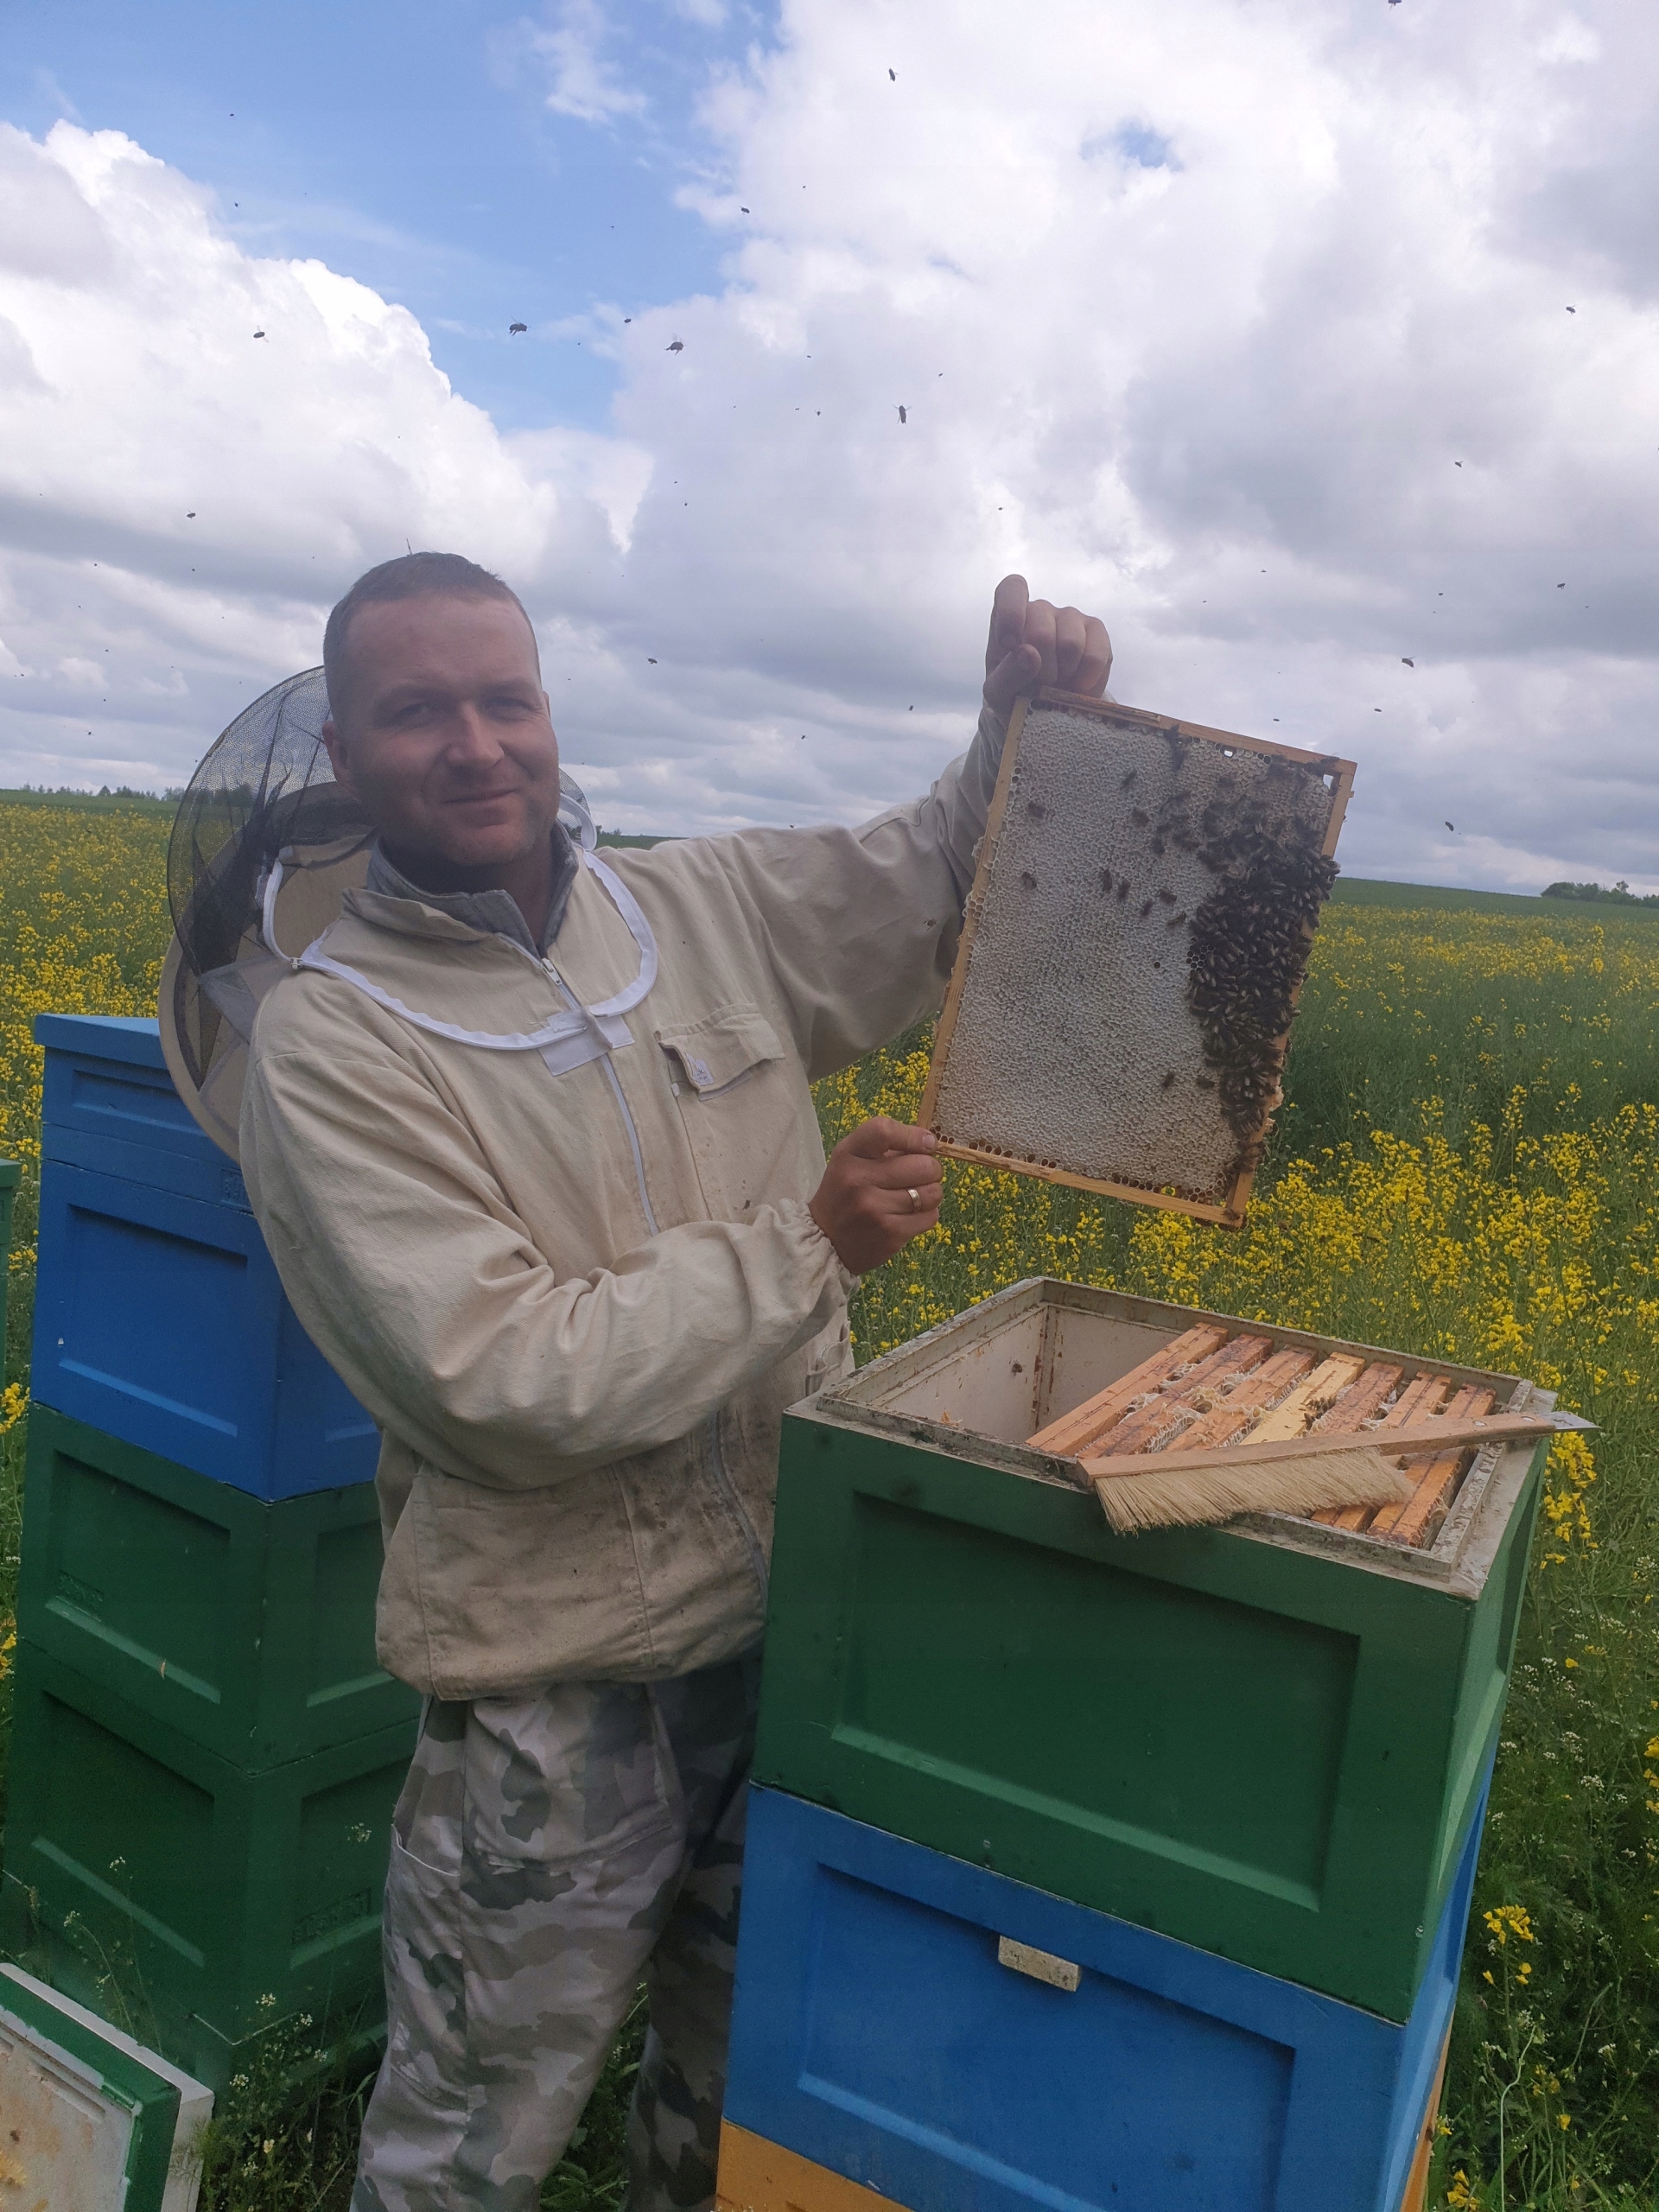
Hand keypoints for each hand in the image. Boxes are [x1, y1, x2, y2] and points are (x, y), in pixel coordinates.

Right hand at [809, 1117, 943, 1275]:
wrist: (827, 1239)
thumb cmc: (846, 1192)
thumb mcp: (853, 1160)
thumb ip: (887, 1147)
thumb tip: (929, 1142)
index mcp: (848, 1155)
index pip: (885, 1131)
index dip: (913, 1136)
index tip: (927, 1143)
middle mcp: (858, 1180)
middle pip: (922, 1165)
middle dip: (931, 1169)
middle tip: (922, 1175)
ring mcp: (874, 1209)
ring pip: (932, 1193)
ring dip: (931, 1193)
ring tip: (915, 1196)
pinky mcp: (889, 1233)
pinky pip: (930, 1217)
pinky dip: (927, 1214)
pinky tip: (909, 1214)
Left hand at [983, 573, 1112, 721]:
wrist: (1048, 711)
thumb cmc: (1015, 695)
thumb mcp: (998, 694)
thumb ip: (1007, 676)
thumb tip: (1029, 654)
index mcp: (1008, 617)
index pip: (1011, 589)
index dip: (1011, 613)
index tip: (1010, 646)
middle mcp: (1040, 610)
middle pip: (1042, 632)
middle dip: (1041, 670)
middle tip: (1040, 685)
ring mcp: (1070, 617)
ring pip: (1071, 643)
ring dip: (1064, 676)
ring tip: (1058, 686)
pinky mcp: (1096, 631)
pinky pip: (1096, 655)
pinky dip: (1087, 681)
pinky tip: (1078, 688)